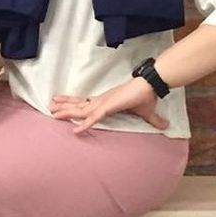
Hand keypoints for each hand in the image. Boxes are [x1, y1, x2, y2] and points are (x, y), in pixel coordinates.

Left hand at [51, 78, 169, 134]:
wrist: (150, 86)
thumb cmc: (146, 96)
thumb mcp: (147, 113)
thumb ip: (153, 120)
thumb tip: (165, 125)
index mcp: (107, 101)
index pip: (87, 103)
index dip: (74, 103)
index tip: (63, 105)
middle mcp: (102, 101)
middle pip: (79, 105)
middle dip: (65, 106)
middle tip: (50, 107)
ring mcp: (104, 103)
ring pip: (82, 110)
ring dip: (67, 112)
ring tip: (52, 112)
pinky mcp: (109, 106)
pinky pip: (94, 117)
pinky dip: (85, 124)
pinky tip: (75, 131)